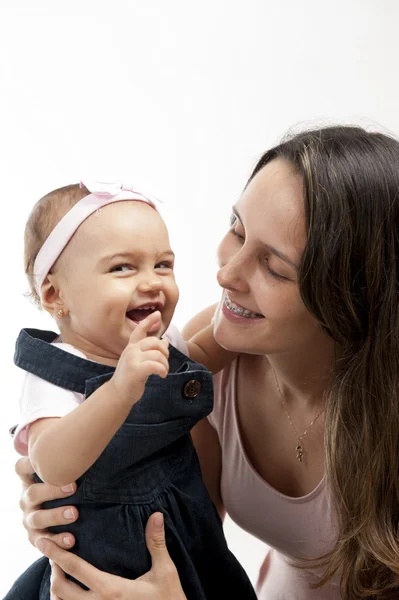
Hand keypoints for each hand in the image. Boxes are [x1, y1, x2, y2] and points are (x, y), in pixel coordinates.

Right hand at [16, 457, 77, 548]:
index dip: (30, 463)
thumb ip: (69, 455)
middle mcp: (26, 498)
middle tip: (73, 487)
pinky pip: (43, 542)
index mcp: (29, 479)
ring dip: (55, 516)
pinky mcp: (35, 537)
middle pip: (32, 493)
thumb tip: (92, 432)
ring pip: (37, 518)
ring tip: (75, 513)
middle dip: (52, 490)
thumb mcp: (62, 467)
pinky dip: (57, 541)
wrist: (59, 508)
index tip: (46, 461)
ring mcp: (29, 518)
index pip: (21, 467)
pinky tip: (72, 539)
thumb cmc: (63, 479)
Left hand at [36, 512, 186, 599]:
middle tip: (52, 553)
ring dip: (56, 588)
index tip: (42, 541)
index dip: (56, 554)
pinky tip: (70, 592)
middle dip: (52, 570)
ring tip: (58, 571)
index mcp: (111, 589)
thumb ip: (156, 543)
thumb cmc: (169, 599)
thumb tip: (156, 515)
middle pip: (61, 589)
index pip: (76, 569)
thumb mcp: (165, 572)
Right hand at [110, 311, 168, 402]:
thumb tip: (165, 341)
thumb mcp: (140, 361)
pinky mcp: (135, 370)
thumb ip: (150, 351)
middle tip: (165, 362)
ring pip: (157, 354)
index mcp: (131, 347)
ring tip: (163, 371)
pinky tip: (162, 375)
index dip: (149, 321)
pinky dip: (162, 370)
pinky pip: (156, 365)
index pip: (139, 330)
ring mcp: (132, 359)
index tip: (158, 314)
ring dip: (165, 364)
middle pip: (154, 342)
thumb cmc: (130, 377)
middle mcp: (131, 350)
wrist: (118, 393)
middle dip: (164, 352)